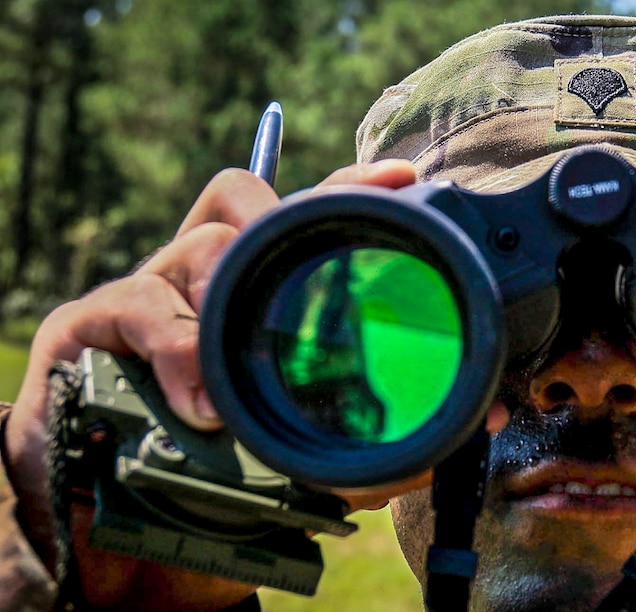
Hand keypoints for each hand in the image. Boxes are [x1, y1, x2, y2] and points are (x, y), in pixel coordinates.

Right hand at [4, 160, 426, 609]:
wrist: (111, 507)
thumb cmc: (221, 463)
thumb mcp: (311, 445)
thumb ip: (385, 435)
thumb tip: (482, 419)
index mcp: (259, 287)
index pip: (304, 211)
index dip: (350, 185)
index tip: (404, 177)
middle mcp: (206, 274)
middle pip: (245, 198)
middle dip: (283, 220)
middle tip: (307, 269)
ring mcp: (152, 290)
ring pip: (200, 247)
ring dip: (231, 293)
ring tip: (251, 364)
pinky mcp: (91, 324)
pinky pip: (136, 305)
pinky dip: (175, 346)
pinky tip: (199, 401)